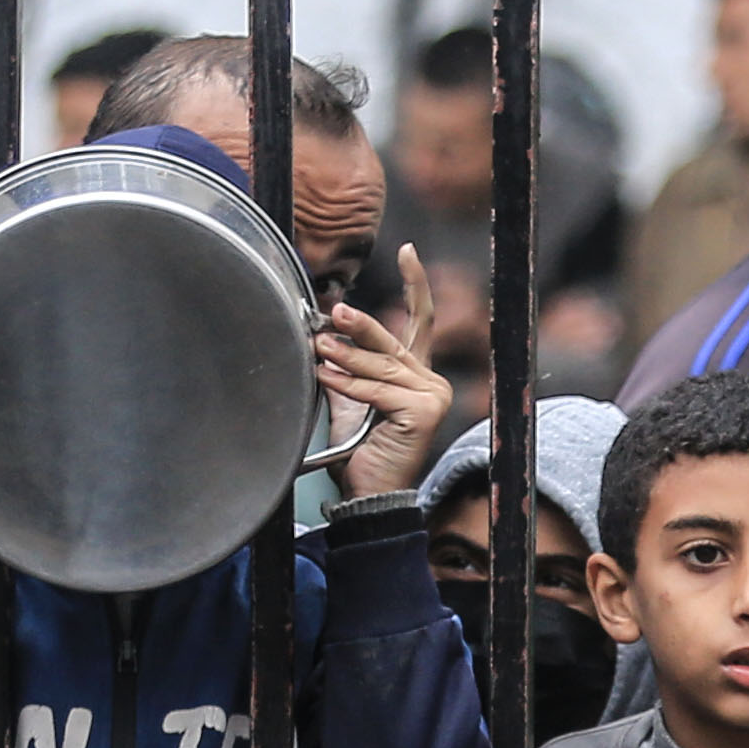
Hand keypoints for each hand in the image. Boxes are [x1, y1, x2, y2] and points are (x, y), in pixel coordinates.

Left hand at [319, 244, 451, 495]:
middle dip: (360, 325)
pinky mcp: (421, 413)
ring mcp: (431, 398)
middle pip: (393, 341)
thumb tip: (321, 332)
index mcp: (418, 375)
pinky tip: (324, 375)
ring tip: (317, 346)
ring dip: (344, 356)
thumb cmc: (360, 453)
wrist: (369, 497)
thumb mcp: (350, 401)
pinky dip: (347, 384)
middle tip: (332, 310)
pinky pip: (375, 391)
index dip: (416, 284)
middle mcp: (431, 383)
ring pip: (380, 367)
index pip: (421, 321)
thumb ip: (345, 368)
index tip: (408, 251)